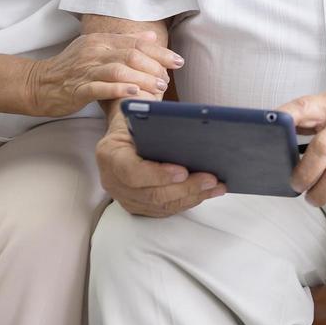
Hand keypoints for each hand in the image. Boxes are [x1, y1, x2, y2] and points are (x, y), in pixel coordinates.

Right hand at [24, 31, 182, 116]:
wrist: (38, 84)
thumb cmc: (71, 68)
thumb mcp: (96, 48)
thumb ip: (123, 42)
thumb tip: (151, 36)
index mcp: (100, 40)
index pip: (136, 42)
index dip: (159, 51)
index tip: (177, 61)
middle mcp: (93, 52)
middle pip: (131, 54)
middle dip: (154, 66)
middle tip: (168, 78)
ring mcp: (84, 70)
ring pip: (119, 69)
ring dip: (142, 78)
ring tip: (158, 87)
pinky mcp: (77, 89)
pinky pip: (100, 87)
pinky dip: (119, 88)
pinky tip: (134, 92)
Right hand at [95, 112, 225, 215]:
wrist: (124, 130)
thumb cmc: (135, 119)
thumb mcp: (138, 114)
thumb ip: (155, 125)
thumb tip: (190, 133)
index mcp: (109, 154)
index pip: (131, 172)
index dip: (158, 175)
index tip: (183, 171)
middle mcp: (112, 180)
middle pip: (151, 194)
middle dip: (185, 188)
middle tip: (211, 179)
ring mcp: (124, 197)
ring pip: (161, 206)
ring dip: (192, 197)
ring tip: (216, 186)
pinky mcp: (138, 205)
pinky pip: (164, 209)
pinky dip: (187, 201)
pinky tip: (206, 192)